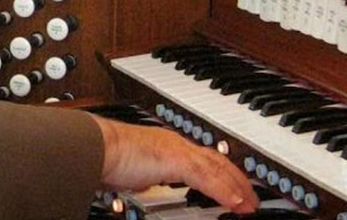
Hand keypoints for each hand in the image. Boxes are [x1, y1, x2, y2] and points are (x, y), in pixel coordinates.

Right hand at [90, 116, 257, 212]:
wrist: (96, 147)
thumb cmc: (104, 157)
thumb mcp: (132, 170)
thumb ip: (144, 176)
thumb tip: (143, 185)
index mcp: (165, 144)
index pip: (201, 157)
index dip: (221, 172)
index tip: (233, 185)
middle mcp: (174, 143)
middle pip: (215, 160)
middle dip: (236, 178)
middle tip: (251, 196)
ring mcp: (175, 149)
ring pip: (216, 168)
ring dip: (236, 187)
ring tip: (250, 204)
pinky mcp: (174, 160)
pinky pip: (206, 178)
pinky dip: (223, 191)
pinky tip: (235, 203)